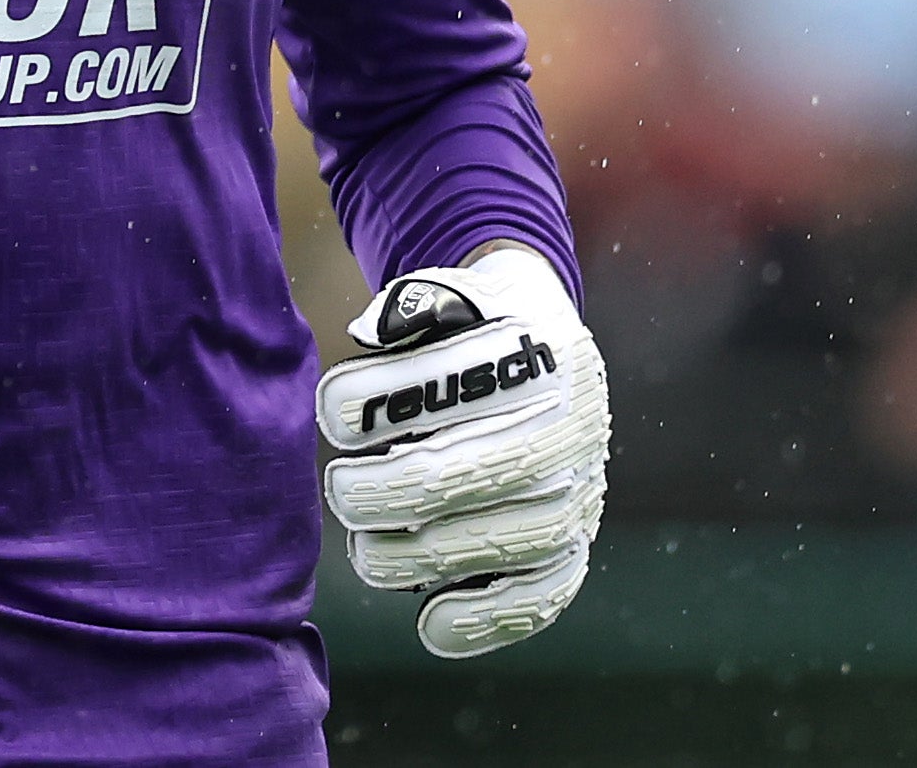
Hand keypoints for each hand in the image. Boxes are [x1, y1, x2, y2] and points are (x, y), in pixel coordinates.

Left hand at [316, 247, 609, 656]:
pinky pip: (546, 590)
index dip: (391, 399)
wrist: (541, 342)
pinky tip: (431, 624)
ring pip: (514, 539)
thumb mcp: (444, 291)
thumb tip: (374, 334)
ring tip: (366, 553)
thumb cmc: (468, 322)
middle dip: (399, 489)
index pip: (464, 378)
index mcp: (542, 347)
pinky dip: (490, 617)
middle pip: (489, 470)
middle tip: (341, 492)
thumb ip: (406, 308)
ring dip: (429, 558)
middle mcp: (576, 420)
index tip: (332, 413)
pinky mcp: (577, 539)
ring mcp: (583, 486)